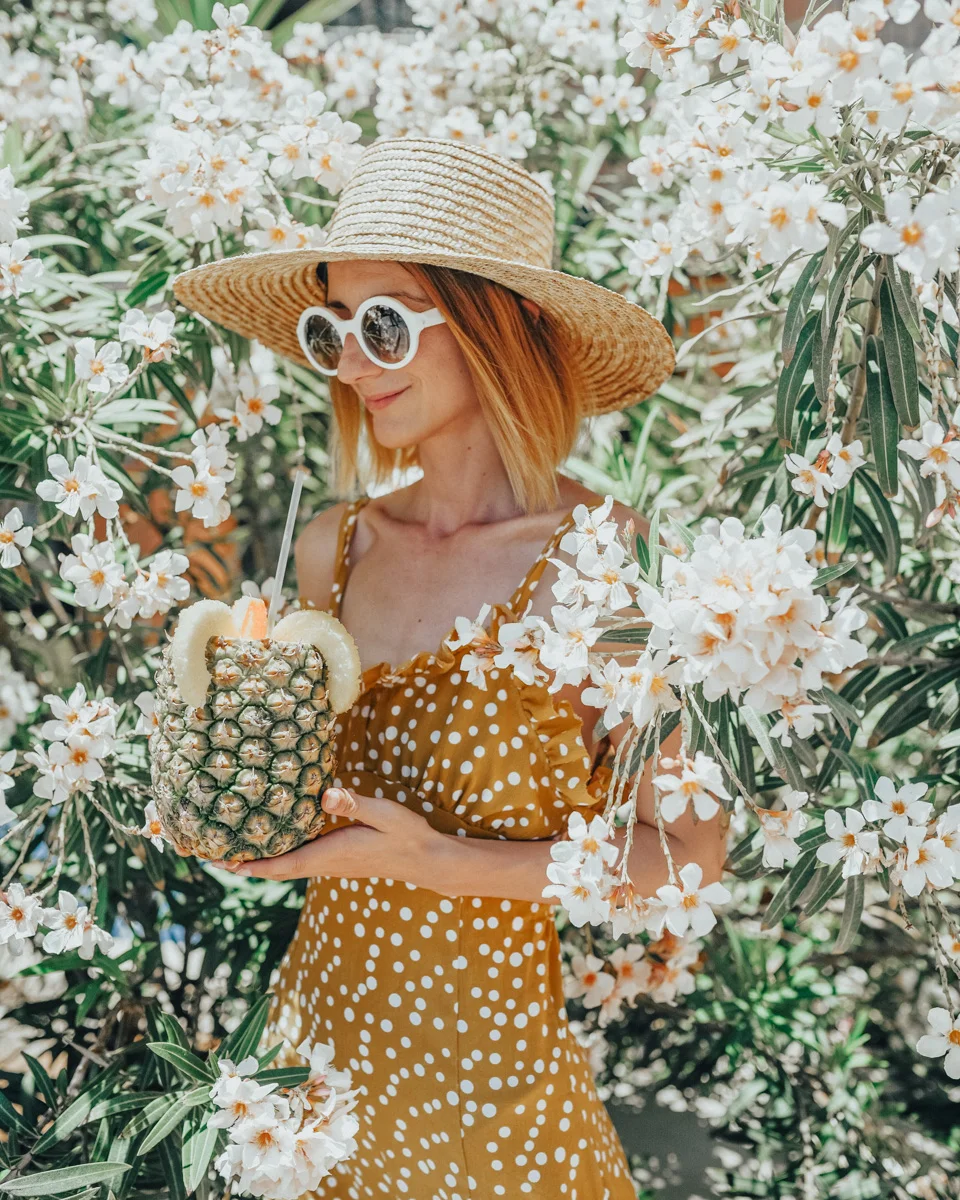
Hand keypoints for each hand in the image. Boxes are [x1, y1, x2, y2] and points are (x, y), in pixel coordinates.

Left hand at [208, 787, 439, 883]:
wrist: (427, 860)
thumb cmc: (407, 835)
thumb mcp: (385, 814)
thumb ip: (354, 804)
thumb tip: (324, 794)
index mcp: (333, 853)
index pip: (285, 864)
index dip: (252, 865)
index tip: (224, 863)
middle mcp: (326, 863)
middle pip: (278, 870)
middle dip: (245, 865)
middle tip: (211, 856)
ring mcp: (331, 863)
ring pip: (287, 867)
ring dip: (258, 862)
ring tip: (231, 850)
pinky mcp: (337, 859)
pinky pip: (299, 861)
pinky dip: (278, 857)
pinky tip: (272, 842)